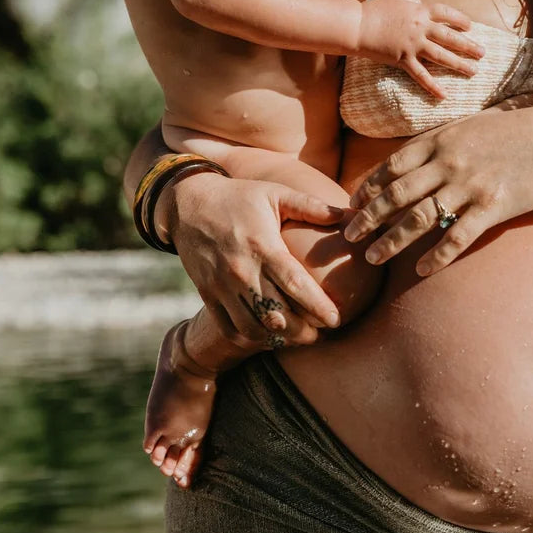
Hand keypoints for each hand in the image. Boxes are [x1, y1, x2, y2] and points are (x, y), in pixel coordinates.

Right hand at [167, 173, 343, 346]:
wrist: (186, 204)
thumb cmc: (239, 197)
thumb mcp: (275, 193)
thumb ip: (310, 206)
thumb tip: (345, 215)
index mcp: (262, 246)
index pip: (295, 284)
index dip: (318, 306)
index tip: (336, 320)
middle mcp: (241, 271)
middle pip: (276, 315)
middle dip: (302, 332)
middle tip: (321, 333)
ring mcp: (221, 286)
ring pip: (253, 328)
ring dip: (279, 339)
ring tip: (298, 337)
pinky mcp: (207, 295)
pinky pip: (230, 328)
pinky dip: (251, 339)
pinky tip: (270, 336)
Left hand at [343, 101, 532, 275]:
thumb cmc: (513, 133)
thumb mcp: (469, 127)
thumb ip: (438, 143)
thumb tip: (408, 160)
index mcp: (440, 141)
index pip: (391, 167)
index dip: (368, 188)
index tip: (352, 205)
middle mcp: (449, 162)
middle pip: (397, 194)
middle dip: (368, 218)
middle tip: (348, 237)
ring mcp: (471, 185)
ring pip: (420, 219)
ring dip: (391, 241)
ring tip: (372, 258)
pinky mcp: (494, 206)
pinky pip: (458, 237)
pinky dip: (436, 256)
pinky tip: (420, 269)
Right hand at [358, 0, 484, 97]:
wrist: (357, 25)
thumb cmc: (376, 12)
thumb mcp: (398, 2)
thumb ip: (413, 4)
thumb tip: (422, 6)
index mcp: (420, 11)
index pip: (446, 14)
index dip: (460, 20)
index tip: (470, 27)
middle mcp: (420, 27)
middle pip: (450, 37)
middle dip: (468, 45)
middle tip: (483, 53)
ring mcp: (412, 45)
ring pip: (441, 56)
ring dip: (459, 64)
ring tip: (473, 71)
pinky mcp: (403, 60)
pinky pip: (421, 76)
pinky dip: (433, 86)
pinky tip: (445, 95)